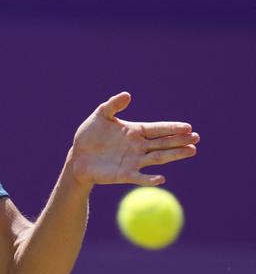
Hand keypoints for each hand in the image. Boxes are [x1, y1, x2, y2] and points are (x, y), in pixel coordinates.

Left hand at [70, 92, 199, 187]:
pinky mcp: (125, 175)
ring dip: (175, 155)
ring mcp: (134, 161)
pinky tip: (160, 178)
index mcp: (135, 131)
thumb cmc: (89, 135)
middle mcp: (139, 147)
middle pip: (163, 143)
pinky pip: (140, 177)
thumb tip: (127, 94)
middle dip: (180, 140)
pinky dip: (150, 179)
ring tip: (191, 151)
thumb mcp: (100, 116)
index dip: (172, 128)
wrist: (78, 157)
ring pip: (158, 158)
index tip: (188, 127)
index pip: (158, 129)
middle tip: (196, 138)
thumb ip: (113, 105)